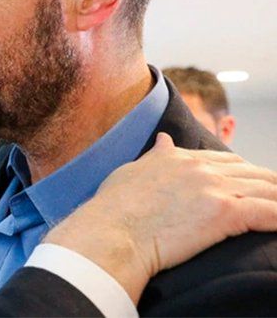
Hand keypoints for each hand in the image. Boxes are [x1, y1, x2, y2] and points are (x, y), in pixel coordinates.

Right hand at [44, 133, 276, 303]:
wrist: (112, 233)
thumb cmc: (113, 209)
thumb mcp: (131, 172)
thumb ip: (154, 156)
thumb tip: (164, 140)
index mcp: (179, 157)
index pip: (224, 159)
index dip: (242, 173)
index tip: (250, 184)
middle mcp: (200, 168)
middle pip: (251, 172)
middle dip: (268, 185)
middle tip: (274, 196)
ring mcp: (214, 189)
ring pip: (265, 190)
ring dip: (276, 200)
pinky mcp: (224, 214)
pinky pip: (268, 213)